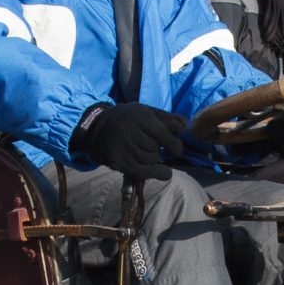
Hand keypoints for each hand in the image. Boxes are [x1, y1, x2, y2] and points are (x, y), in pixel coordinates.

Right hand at [73, 102, 187, 182]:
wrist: (98, 129)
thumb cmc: (128, 119)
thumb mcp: (146, 111)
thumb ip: (167, 118)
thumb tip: (186, 125)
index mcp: (140, 116)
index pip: (166, 131)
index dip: (174, 139)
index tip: (175, 144)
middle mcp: (131, 131)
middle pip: (158, 146)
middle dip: (162, 148)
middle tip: (155, 145)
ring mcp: (125, 148)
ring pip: (152, 159)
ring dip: (155, 158)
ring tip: (148, 152)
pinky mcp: (121, 162)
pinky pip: (145, 172)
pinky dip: (159, 173)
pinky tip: (166, 173)